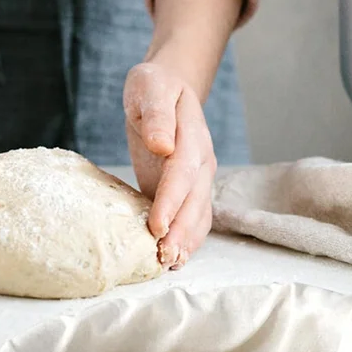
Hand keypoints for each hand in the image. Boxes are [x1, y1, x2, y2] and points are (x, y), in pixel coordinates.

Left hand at [124, 62, 216, 269]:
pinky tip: (174, 259)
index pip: (183, 172)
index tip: (158, 225)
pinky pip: (192, 217)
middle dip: (181, 231)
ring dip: (187, 241)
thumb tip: (162, 144)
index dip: (172, 200)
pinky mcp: (185, 189)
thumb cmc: (154, 86)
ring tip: (169, 265)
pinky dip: (186, 239)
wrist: (167, 87)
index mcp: (192, 135)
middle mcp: (201, 160)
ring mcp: (197, 177)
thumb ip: (157, 115)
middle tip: (163, 257)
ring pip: (198, 214)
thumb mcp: (150, 88)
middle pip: (195, 200)